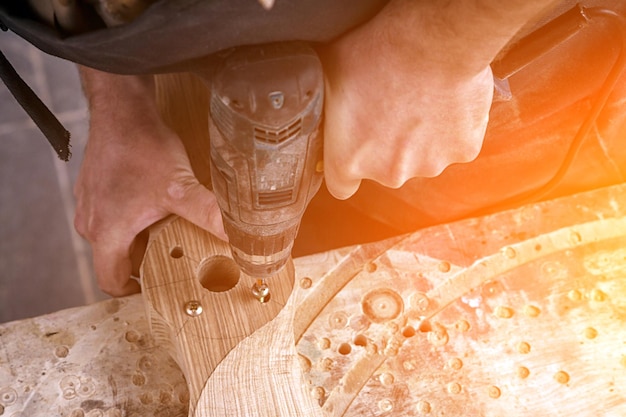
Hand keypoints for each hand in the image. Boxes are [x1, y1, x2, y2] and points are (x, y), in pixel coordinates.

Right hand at [74, 69, 225, 295]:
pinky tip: (158, 204)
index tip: (161, 284)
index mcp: (106, 233)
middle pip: (117, 259)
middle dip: (146, 262)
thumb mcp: (180, 187)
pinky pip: (113, 215)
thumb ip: (209, 216)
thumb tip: (240, 239)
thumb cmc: (142, 148)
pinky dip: (134, 218)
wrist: (122, 109)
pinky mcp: (95, 188)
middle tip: (176, 257)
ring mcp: (90, 204)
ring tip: (172, 229)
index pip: (112, 281)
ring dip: (142, 238)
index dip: (136, 290)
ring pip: (116, 236)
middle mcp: (91, 223)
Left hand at [320, 0, 558, 199]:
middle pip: (385, 168)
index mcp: (350, 161)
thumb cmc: (377, 53)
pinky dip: (451, 127)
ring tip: (420, 100)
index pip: (342, 186)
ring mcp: (429, 165)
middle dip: (388, 145)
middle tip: (391, 108)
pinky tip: (445, 100)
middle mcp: (389, 174)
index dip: (347, 166)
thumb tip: (324, 110)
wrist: (434, 41)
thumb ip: (328, 111)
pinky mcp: (463, 151)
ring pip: (422, 157)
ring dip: (421, 137)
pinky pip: (454, 143)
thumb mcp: (330, 77)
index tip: (353, 149)